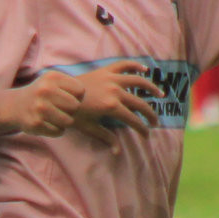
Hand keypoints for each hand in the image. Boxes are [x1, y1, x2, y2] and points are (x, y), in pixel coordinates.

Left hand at [14, 62, 158, 145]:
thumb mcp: (89, 128)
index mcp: (112, 107)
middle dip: (150, 114)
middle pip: (140, 103)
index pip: (134, 120)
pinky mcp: (106, 70)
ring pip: (138, 82)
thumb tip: (117, 152)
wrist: (58, 93)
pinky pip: (125, 65)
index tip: (146, 136)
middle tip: (155, 122)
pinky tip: (145, 69)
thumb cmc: (72, 113)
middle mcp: (115, 91)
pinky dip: (136, 66)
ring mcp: (112, 79)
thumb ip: (106, 138)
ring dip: (151, 88)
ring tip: (160, 95)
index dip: (142, 129)